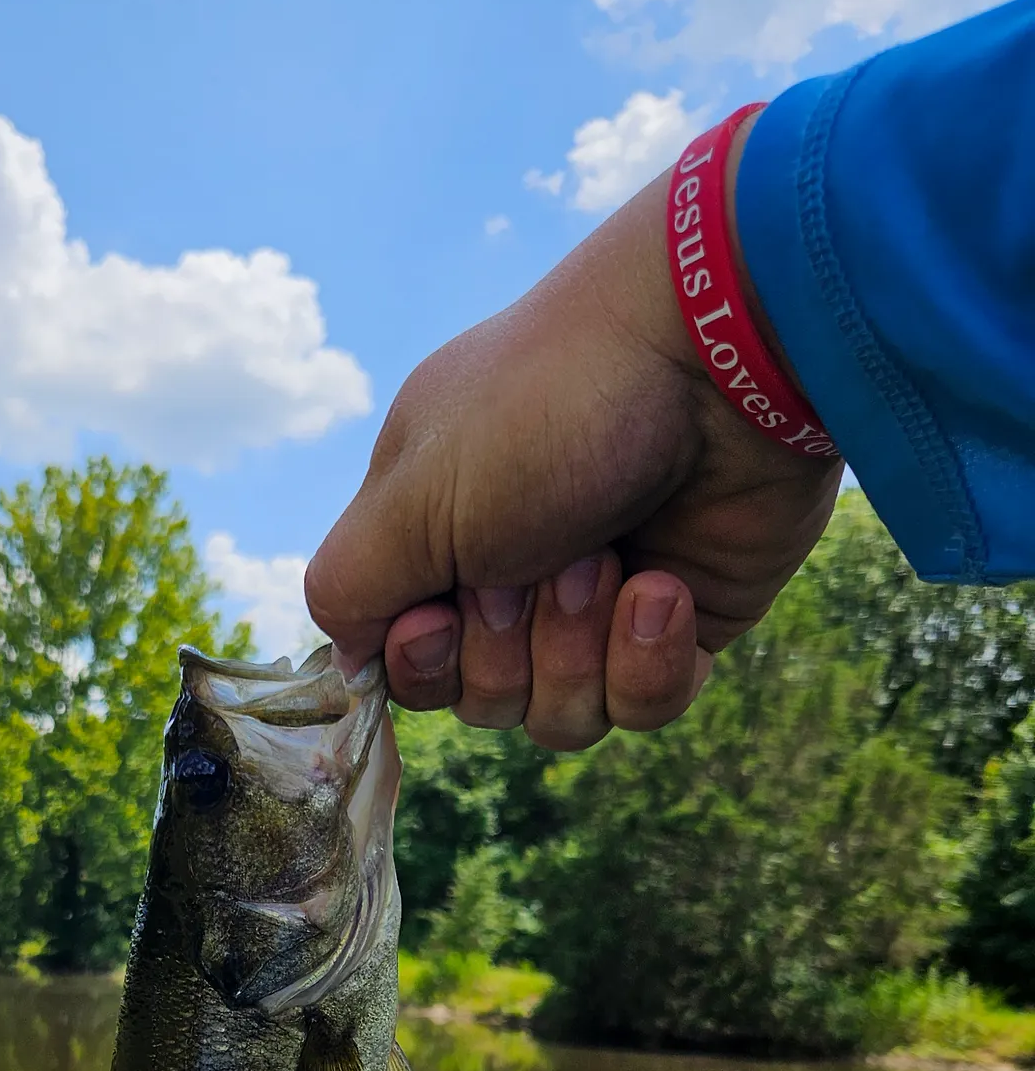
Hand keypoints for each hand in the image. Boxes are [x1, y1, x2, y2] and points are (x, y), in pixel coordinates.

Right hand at [304, 122, 842, 750]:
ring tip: (613, 561)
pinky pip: (643, 706)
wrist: (722, 354)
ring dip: (576, 647)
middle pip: (481, 698)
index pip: (405, 660)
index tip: (439, 614)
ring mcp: (602, 601)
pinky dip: (647, 660)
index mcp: (436, 530)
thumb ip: (347, 588)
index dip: (422, 664)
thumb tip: (350, 661)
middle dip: (509, 647)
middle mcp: (512, 571)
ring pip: (559, 715)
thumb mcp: (408, 497)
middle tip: (542, 557)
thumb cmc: (544, 411)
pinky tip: (664, 589)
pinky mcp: (684, 621)